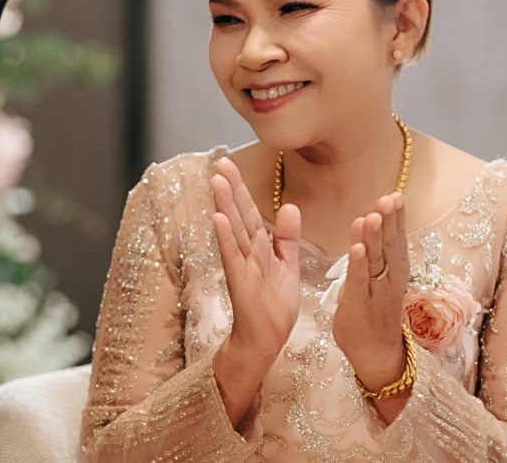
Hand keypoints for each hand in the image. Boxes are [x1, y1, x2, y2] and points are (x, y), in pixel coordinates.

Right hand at [210, 157, 301, 367]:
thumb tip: (289, 206)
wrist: (267, 341)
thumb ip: (287, 237)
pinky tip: (218, 219)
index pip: (249, 212)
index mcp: (259, 248)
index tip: (229, 165)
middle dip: (230, 189)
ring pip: (234, 231)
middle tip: (220, 164)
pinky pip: (233, 257)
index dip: (241, 189)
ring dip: (225, 206)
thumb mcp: (287, 266)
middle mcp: (247, 254)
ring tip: (217, 182)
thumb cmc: (273, 306)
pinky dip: (225, 238)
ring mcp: (242, 267)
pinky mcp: (240, 284)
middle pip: (239, 216)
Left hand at [332, 192, 410, 394]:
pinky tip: (357, 248)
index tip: (395, 195)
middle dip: (389, 222)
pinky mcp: (360, 305)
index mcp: (395, 271)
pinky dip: (358, 264)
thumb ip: (369, 248)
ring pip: (376, 261)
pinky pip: (359, 282)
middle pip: (390, 246)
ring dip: (374, 238)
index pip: (396, 239)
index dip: (396, 218)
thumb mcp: (374, 276)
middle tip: (389, 198)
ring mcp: (377, 293)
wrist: (377, 353)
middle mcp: (391, 280)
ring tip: (373, 215)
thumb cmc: (373, 312)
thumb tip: (364, 219)